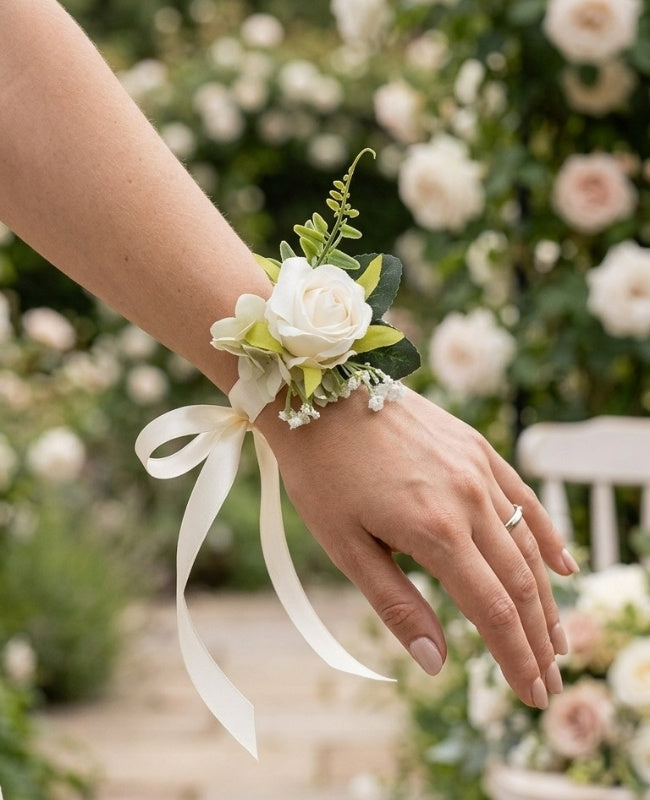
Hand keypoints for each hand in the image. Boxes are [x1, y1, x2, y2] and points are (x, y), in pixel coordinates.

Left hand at [257, 388, 575, 708]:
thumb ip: (396, 604)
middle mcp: (469, 500)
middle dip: (538, 639)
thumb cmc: (323, 475)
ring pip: (527, 545)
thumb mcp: (345, 547)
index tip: (533, 695)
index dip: (516, 659)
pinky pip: (524, 498)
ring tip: (558, 639)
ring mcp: (477, 469)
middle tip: (550, 680)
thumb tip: (435, 662)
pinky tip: (563, 565)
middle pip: (521, 584)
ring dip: (547, 598)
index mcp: (434, 532)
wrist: (318, 396)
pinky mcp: (476, 448)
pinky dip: (546, 536)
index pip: (494, 611)